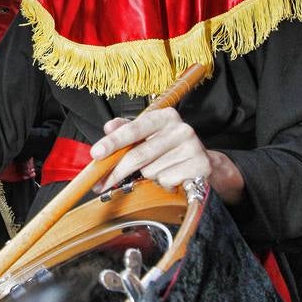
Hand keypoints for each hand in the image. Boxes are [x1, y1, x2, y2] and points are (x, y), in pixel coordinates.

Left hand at [90, 108, 243, 204]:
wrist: (204, 163)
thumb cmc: (169, 148)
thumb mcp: (148, 134)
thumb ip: (126, 129)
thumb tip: (108, 127)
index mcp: (165, 117)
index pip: (133, 129)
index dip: (113, 142)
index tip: (96, 154)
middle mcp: (181, 129)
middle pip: (138, 155)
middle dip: (116, 172)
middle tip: (101, 184)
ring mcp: (192, 148)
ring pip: (151, 171)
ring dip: (147, 176)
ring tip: (159, 169)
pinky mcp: (200, 167)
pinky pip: (166, 181)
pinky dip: (163, 184)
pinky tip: (172, 177)